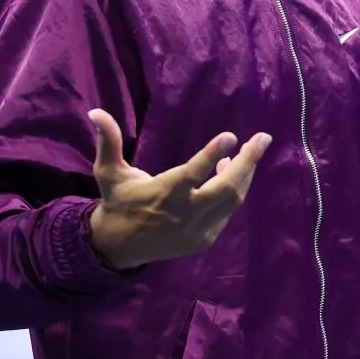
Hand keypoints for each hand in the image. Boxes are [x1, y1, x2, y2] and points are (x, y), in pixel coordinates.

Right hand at [87, 109, 271, 269]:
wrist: (118, 247)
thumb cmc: (118, 201)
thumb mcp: (108, 172)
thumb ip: (107, 141)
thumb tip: (96, 111)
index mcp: (163, 193)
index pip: (192, 173)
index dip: (212, 155)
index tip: (231, 136)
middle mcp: (184, 213)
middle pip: (226, 188)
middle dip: (249, 162)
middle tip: (263, 139)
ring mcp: (197, 230)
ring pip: (232, 200)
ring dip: (244, 175)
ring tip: (247, 153)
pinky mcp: (204, 240)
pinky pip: (227, 213)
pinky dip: (234, 192)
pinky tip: (230, 175)